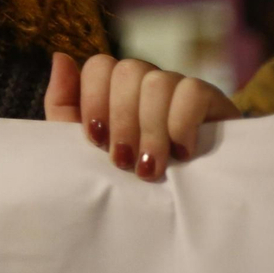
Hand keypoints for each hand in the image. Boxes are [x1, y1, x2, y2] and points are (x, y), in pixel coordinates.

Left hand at [45, 53, 239, 180]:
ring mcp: (180, 89)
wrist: (175, 216)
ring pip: (158, 81)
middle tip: (124, 161)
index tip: (97, 140)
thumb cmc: (122, 182)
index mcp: (115, 89)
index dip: (94, 100)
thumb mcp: (82, 147)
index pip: (99, 66)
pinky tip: (182, 152)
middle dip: (122, 120)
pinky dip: (181, 123)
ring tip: (150, 167)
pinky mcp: (212, 102)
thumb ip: (63, 103)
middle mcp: (147, 82)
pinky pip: (193, 91)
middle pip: (127, 70)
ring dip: (150, 129)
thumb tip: (60, 56)